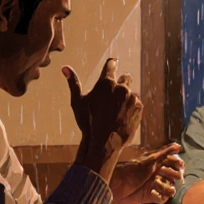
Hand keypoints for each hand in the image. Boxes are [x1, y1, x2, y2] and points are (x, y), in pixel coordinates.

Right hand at [64, 59, 142, 180]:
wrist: (105, 141)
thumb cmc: (88, 121)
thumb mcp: (78, 102)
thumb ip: (73, 83)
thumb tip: (65, 68)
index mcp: (106, 83)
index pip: (111, 65)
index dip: (111, 63)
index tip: (113, 62)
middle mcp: (121, 87)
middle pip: (126, 77)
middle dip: (122, 81)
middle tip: (117, 89)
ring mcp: (131, 97)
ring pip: (131, 91)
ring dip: (127, 96)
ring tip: (119, 107)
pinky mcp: (139, 107)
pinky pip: (136, 103)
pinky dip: (131, 107)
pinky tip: (124, 115)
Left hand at [110, 143, 182, 203]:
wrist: (115, 188)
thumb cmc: (130, 171)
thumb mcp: (148, 160)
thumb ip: (164, 153)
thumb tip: (178, 146)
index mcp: (155, 163)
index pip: (171, 162)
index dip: (177, 164)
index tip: (181, 166)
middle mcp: (154, 174)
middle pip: (171, 175)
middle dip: (172, 176)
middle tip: (173, 176)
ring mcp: (152, 185)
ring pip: (168, 187)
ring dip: (167, 187)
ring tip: (164, 187)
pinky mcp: (148, 196)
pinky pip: (160, 198)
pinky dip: (161, 197)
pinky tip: (158, 195)